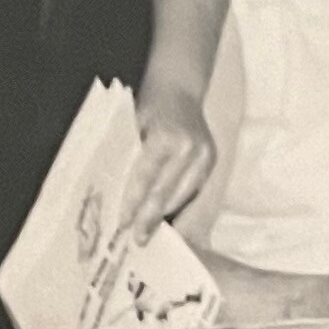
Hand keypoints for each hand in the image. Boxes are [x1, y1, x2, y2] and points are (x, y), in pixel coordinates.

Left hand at [121, 86, 217, 240]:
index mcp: (167, 138)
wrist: (179, 88)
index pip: (146, 178)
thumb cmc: (148, 107)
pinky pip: (192, 189)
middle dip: (150, 218)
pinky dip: (177, 203)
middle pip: (165, 192)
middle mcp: (190, 149)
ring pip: (182, 195)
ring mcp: (205, 155)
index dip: (134, 203)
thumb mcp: (132, 127)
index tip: (123, 224)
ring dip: (165, 215)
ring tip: (149, 233)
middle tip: (138, 240)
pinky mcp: (211, 161)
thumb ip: (130, 159)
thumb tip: (117, 197)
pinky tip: (165, 216)